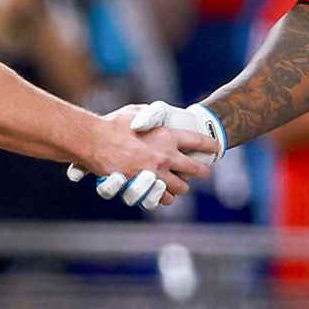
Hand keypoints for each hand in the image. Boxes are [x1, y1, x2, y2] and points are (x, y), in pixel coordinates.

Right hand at [66, 101, 223, 206]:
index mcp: (167, 135)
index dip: (209, 144)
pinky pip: (163, 198)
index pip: (198, 141)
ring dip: (182, 186)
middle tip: (204, 172)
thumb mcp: (136, 111)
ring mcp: (156, 173)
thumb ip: (151, 115)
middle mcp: (166, 156)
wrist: (93, 141)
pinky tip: (164, 193)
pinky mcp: (144, 186)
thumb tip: (158, 119)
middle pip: (196, 169)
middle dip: (202, 171)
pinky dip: (165, 196)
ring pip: (181, 187)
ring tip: (182, 185)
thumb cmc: (112, 124)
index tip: (215, 146)